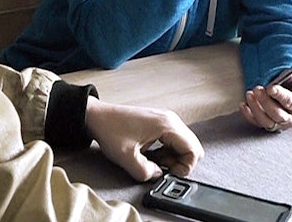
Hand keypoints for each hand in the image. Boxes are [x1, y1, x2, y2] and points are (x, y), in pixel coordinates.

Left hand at [84, 98, 203, 181]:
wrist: (98, 116)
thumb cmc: (110, 131)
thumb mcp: (127, 158)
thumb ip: (146, 173)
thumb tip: (159, 175)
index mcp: (166, 125)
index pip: (193, 150)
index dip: (185, 167)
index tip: (168, 172)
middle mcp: (170, 119)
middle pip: (192, 146)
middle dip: (181, 162)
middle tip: (161, 167)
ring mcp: (165, 118)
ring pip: (184, 143)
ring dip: (174, 157)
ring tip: (154, 160)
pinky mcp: (159, 121)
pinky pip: (174, 139)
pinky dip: (168, 150)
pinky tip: (152, 154)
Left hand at [239, 61, 291, 131]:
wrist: (288, 97)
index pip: (291, 104)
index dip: (281, 96)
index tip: (270, 88)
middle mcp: (291, 119)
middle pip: (277, 115)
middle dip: (266, 102)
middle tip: (257, 88)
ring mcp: (278, 124)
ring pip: (266, 121)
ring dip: (256, 108)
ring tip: (249, 94)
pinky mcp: (267, 125)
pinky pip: (257, 124)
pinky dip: (249, 115)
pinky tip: (243, 104)